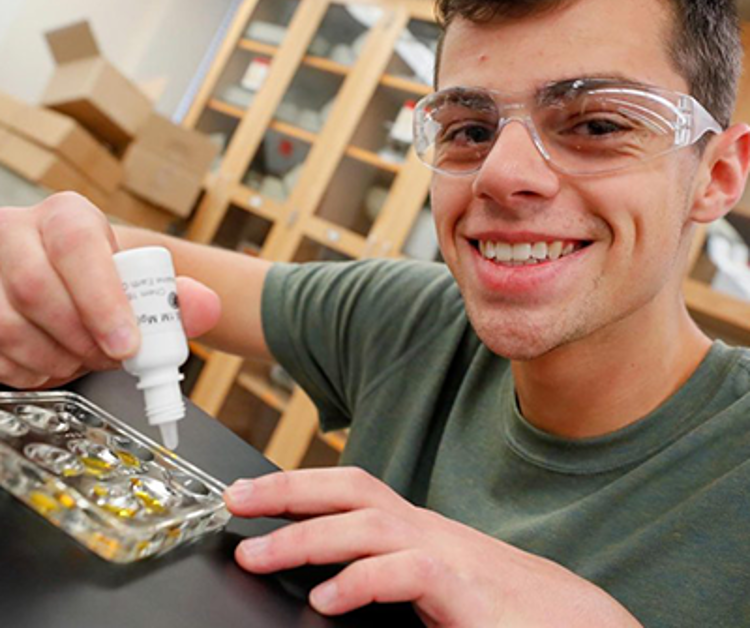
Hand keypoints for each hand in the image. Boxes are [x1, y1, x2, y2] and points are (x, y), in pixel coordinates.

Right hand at [0, 192, 219, 388]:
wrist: (68, 280)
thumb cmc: (106, 279)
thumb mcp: (144, 280)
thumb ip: (178, 297)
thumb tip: (205, 308)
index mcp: (65, 216)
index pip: (76, 247)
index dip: (103, 301)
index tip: (128, 343)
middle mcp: (14, 233)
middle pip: (36, 289)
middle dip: (83, 339)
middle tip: (113, 358)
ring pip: (7, 325)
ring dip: (56, 359)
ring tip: (88, 359)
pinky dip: (30, 370)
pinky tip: (55, 362)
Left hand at [224, 467, 640, 626]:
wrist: (575, 619)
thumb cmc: (497, 604)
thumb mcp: (431, 582)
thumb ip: (384, 573)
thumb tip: (327, 581)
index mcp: (415, 527)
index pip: (350, 489)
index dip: (298, 485)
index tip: (249, 493)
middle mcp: (426, 529)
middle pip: (351, 489)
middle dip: (289, 489)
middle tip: (235, 499)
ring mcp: (447, 554)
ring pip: (369, 524)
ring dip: (308, 536)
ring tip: (257, 555)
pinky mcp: (465, 591)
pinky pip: (408, 573)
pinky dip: (362, 581)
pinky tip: (327, 600)